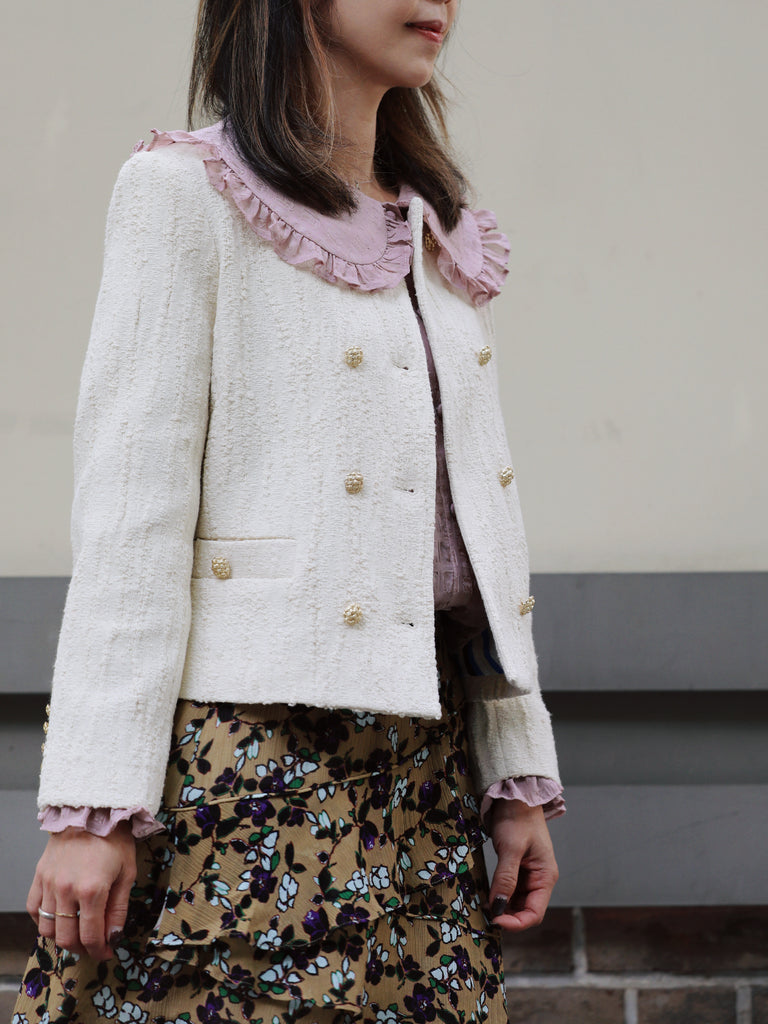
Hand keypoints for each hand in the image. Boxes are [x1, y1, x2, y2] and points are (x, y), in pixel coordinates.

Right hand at [26, 821, 136, 959]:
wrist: (92, 811)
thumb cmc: (114, 839)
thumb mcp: (127, 872)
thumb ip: (119, 908)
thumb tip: (114, 936)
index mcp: (92, 890)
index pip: (91, 935)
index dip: (99, 950)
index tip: (107, 953)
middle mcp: (66, 890)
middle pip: (67, 937)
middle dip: (82, 948)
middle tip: (93, 946)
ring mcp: (49, 884)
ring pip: (47, 928)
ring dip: (62, 938)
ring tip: (77, 934)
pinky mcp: (39, 876)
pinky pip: (34, 909)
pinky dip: (43, 921)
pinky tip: (57, 919)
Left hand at [487, 799, 558, 931]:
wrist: (514, 796)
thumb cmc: (518, 818)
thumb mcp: (511, 848)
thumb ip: (506, 878)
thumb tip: (498, 907)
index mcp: (545, 876)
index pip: (535, 913)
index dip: (516, 923)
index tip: (495, 921)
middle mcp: (539, 879)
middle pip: (525, 910)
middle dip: (507, 916)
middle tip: (485, 914)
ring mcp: (528, 874)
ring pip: (515, 901)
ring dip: (501, 906)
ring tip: (483, 905)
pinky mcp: (517, 868)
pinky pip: (509, 889)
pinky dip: (498, 894)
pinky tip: (486, 894)